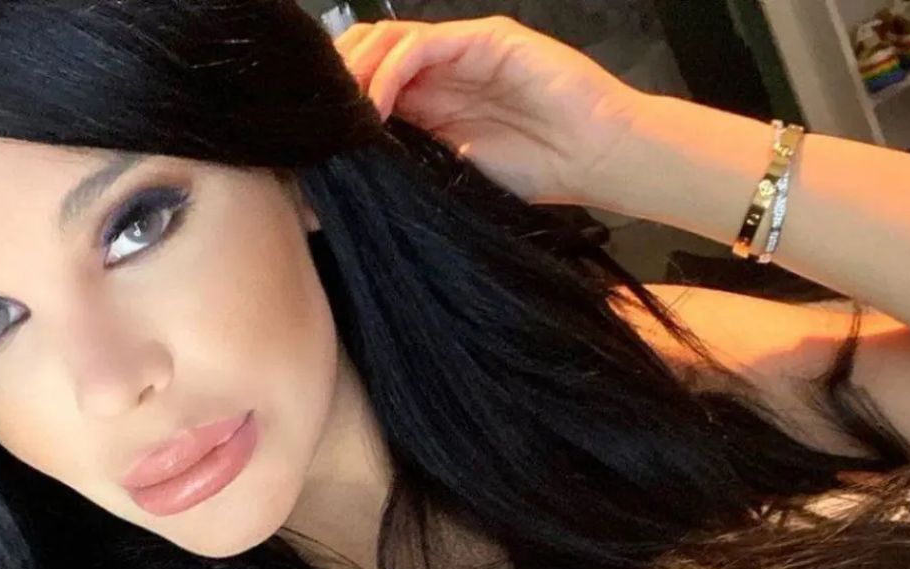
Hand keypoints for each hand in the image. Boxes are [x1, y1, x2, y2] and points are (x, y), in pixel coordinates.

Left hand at [335, 16, 645, 204]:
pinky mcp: (485, 38)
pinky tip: (375, 106)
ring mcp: (462, 48)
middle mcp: (439, 68)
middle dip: (335, 81)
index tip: (309, 141)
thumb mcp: (450, 175)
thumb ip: (403, 164)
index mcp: (428, 98)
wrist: (600, 159)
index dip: (334, 103)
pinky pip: (421, 45)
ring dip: (355, 72)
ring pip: (386, 39)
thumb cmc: (537, 174)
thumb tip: (334, 189)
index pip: (365, 82)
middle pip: (366, 51)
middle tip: (317, 123)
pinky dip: (389, 73)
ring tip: (342, 113)